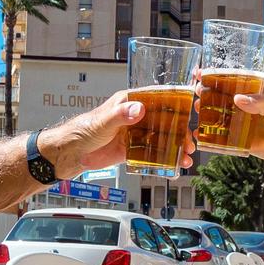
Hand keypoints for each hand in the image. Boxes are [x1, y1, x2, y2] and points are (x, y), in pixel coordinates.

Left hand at [44, 91, 194, 176]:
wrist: (72, 153)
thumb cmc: (83, 130)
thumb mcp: (104, 121)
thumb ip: (122, 115)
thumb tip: (140, 109)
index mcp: (130, 102)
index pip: (158, 98)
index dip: (176, 102)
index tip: (191, 108)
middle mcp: (135, 116)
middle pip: (164, 120)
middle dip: (180, 130)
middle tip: (190, 141)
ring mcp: (135, 133)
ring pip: (161, 137)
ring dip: (175, 146)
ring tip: (187, 157)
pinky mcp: (132, 149)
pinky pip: (152, 153)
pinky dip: (164, 159)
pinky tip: (174, 166)